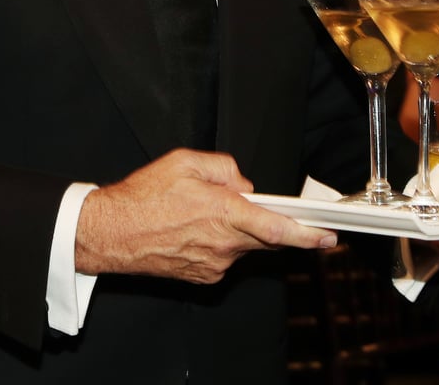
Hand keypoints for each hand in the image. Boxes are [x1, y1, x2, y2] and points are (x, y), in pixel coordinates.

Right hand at [74, 149, 336, 282]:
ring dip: (236, 230)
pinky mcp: (204, 277)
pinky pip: (225, 258)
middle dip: (269, 225)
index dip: (307, 235)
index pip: (277, 229)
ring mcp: (214, 264)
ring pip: (243, 246)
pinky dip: (219, 243)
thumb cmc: (143, 197)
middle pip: (265, 238)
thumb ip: (224, 167)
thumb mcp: (185, 161)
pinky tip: (192, 230)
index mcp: (223, 212)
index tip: (327, 237)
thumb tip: (243, 183)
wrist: (111, 233)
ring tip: (200, 213)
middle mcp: (223, 243)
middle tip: (252, 210)